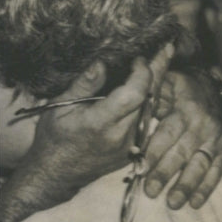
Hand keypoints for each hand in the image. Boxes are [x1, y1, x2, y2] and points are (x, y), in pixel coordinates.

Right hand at [26, 44, 172, 200]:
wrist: (56, 175)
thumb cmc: (53, 139)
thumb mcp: (59, 108)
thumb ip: (84, 85)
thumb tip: (102, 62)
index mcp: (101, 123)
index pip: (134, 94)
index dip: (142, 73)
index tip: (139, 57)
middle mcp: (121, 136)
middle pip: (149, 98)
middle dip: (158, 70)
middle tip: (167, 46)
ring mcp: (130, 145)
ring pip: (151, 108)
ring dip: (155, 84)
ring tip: (162, 57)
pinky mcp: (133, 150)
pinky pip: (146, 119)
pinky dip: (148, 100)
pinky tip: (149, 83)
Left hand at [143, 69, 221, 208]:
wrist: (207, 89)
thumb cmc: (174, 90)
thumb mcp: (163, 84)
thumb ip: (148, 89)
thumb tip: (133, 84)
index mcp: (186, 108)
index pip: (168, 132)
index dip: (155, 150)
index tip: (141, 166)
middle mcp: (203, 124)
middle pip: (183, 152)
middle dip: (166, 173)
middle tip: (150, 191)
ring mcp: (215, 138)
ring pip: (200, 164)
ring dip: (186, 185)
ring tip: (172, 203)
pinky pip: (216, 171)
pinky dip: (206, 188)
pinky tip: (194, 204)